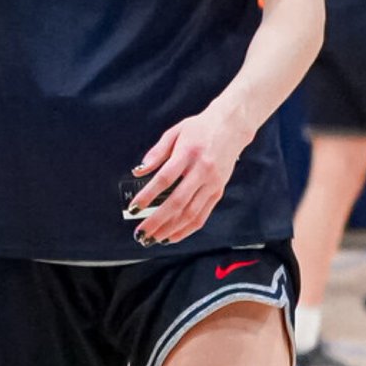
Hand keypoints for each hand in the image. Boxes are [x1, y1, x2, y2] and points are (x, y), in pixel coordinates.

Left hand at [127, 106, 249, 246]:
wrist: (231, 126)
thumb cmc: (200, 128)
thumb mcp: (175, 132)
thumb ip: (156, 152)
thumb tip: (138, 171)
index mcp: (188, 153)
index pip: (165, 179)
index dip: (148, 195)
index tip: (134, 207)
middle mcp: (202, 170)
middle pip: (177, 201)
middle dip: (157, 220)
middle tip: (141, 233)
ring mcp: (212, 183)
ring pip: (190, 213)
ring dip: (170, 229)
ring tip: (153, 238)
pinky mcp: (218, 192)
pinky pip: (202, 216)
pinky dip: (186, 229)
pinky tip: (172, 236)